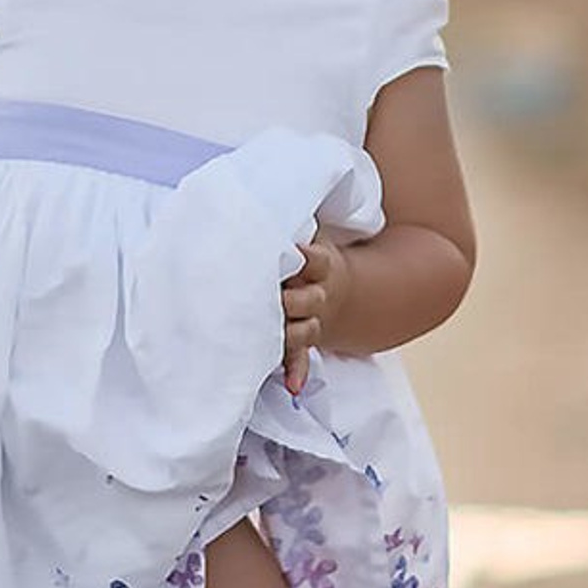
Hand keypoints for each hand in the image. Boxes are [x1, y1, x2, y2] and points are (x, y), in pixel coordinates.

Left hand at [279, 235, 351, 396]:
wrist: (336, 287)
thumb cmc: (305, 255)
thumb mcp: (308, 234)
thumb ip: (287, 226)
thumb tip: (251, 202)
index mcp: (319, 264)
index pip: (314, 260)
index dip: (302, 258)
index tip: (288, 255)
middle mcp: (318, 295)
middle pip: (309, 300)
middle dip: (290, 301)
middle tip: (271, 298)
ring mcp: (312, 320)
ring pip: (304, 331)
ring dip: (290, 335)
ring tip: (270, 337)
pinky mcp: (303, 341)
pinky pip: (301, 358)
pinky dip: (297, 372)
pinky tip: (292, 385)